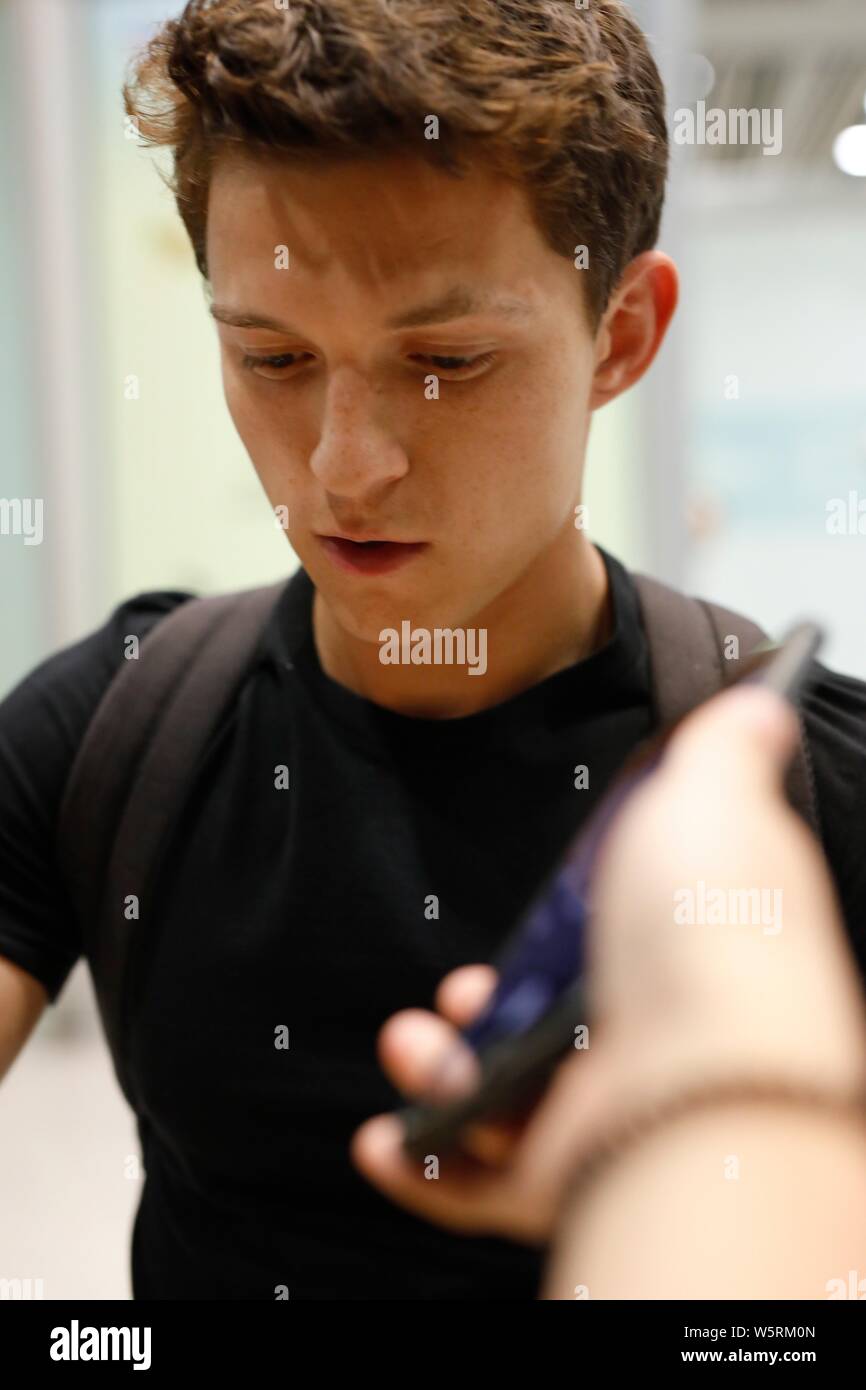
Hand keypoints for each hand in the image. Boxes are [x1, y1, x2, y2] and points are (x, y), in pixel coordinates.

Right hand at [351, 685, 865, 1241]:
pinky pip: (474, 1185)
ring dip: (436, 1071)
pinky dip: (420, 1164)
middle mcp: (648, 1038)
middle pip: (544, 1026)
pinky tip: (386, 1139)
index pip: (615, 946)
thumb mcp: (711, 800)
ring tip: (415, 1048)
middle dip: (478, 1006)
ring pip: (500, 1099)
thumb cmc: (707, 930)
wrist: (701, 1074)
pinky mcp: (565, 1180)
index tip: (528, 916)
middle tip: (462, 989)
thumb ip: (722, 753)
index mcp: (680, 952)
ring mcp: (605, 1114)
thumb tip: (758, 706)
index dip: (559, 932)